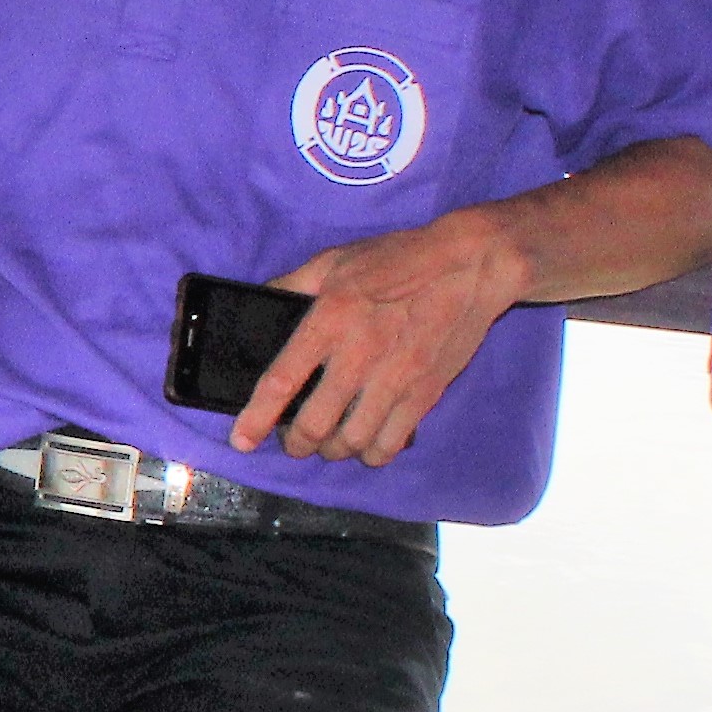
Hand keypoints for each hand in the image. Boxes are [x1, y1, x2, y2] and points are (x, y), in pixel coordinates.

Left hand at [233, 208, 531, 466]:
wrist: (470, 265)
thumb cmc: (399, 258)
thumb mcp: (334, 260)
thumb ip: (292, 284)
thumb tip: (261, 302)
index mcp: (330, 319)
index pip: (281, 380)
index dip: (256, 418)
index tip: (241, 440)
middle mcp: (359, 355)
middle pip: (314, 424)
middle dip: (296, 443)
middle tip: (293, 441)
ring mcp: (395, 378)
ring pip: (352, 441)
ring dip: (333, 451)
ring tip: (329, 444)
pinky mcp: (425, 393)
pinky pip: (392, 443)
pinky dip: (373, 454)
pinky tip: (368, 445)